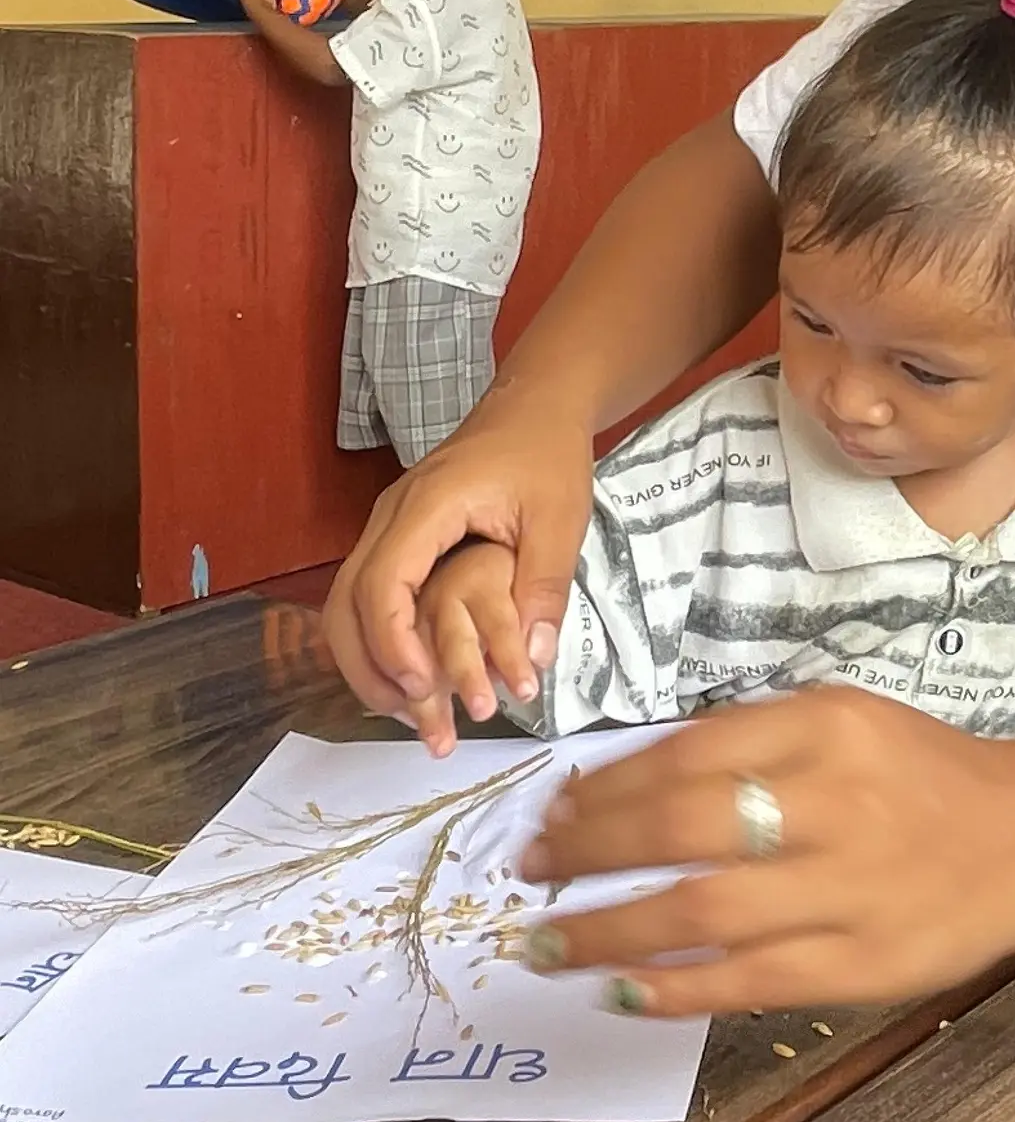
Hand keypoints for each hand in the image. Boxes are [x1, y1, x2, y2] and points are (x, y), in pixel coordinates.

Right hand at [324, 392, 593, 748]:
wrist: (535, 404)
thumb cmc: (547, 453)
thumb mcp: (561, 518)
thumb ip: (545, 586)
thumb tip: (536, 660)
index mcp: (428, 505)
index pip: (383, 585)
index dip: (393, 645)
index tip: (422, 689)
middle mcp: (392, 515)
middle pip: (346, 602)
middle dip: (370, 668)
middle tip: (416, 717)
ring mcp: (389, 524)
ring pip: (346, 604)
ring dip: (369, 661)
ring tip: (414, 710)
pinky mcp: (397, 536)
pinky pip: (368, 595)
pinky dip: (379, 640)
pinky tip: (414, 676)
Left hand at [517, 688, 1014, 1013]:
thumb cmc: (920, 773)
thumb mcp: (841, 718)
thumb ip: (748, 743)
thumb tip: (622, 785)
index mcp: (824, 727)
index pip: (685, 754)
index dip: (604, 787)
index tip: (553, 810)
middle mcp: (831, 802)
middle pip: (680, 828)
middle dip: (589, 852)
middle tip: (533, 870)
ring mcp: (847, 889)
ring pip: (701, 912)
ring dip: (608, 930)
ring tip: (547, 940)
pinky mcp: (861, 965)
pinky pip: (748, 980)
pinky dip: (677, 987)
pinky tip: (622, 988)